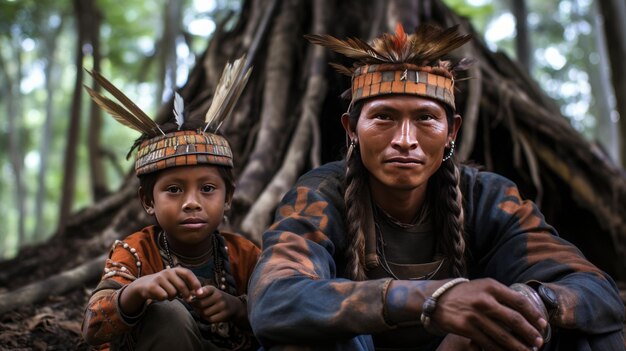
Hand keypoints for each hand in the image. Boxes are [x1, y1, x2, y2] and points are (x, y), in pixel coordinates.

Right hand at [120, 267, 202, 314]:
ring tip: (167, 294)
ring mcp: (159, 278)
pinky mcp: (152, 286)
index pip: (188, 273)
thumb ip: (187, 285)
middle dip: (186, 295)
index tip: (200, 292)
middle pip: (181, 286)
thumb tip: (199, 293)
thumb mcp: (176, 281)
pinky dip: (164, 299)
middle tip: (186, 299)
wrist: (144, 285)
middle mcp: (168, 271)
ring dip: (172, 297)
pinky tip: (160, 296)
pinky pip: (164, 296)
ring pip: (173, 293)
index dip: (195, 283)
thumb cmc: (165, 285)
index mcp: (176, 270)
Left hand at [190, 285, 245, 324]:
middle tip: (196, 307)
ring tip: (205, 310)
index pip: (204, 290)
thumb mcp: (210, 293)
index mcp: (214, 289)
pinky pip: (210, 319)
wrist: (234, 306)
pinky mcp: (224, 315)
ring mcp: (222, 306)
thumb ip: (198, 294)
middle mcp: (219, 296)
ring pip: (205, 313)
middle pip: (201, 304)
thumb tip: (185, 297)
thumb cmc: (216, 299)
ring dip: (202, 313)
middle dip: (196, 307)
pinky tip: (210, 315)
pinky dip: (207, 318)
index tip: (190, 298)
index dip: (197, 294)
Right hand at [432, 278, 546, 350]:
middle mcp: (484, 300)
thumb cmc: (465, 293)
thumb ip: (502, 295)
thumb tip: (526, 311)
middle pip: (514, 320)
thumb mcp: (483, 286)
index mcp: (491, 286)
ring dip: (518, 346)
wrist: (438, 299)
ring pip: (503, 335)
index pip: (519, 301)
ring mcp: (474, 315)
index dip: (534, 315)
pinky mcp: (466, 328)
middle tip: (538, 342)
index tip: (543, 324)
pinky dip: (500, 350)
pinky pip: (488, 343)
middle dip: (529, 333)